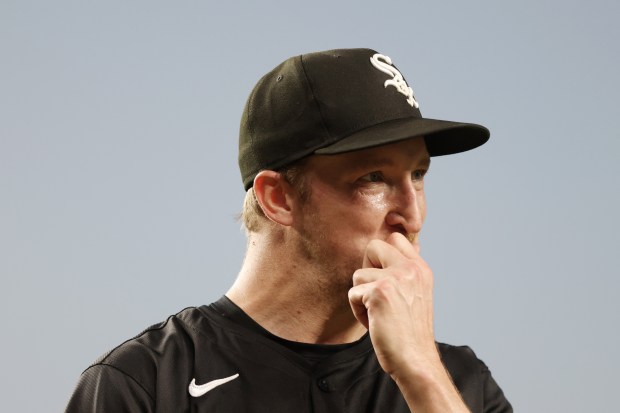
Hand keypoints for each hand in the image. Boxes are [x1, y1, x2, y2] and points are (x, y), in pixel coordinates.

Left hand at [348, 232, 438, 378]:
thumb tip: (390, 249)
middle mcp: (410, 269)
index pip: (396, 238)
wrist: (415, 359)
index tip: (379, 272)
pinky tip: (373, 323)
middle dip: (366, 268)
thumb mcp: (415, 294)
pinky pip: (353, 294)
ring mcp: (395, 278)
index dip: (381, 254)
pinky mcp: (378, 292)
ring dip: (361, 296)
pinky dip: (358, 311)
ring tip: (377, 314)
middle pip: (373, 246)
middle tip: (374, 292)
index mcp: (420, 269)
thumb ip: (404, 272)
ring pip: (358, 274)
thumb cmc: (410, 332)